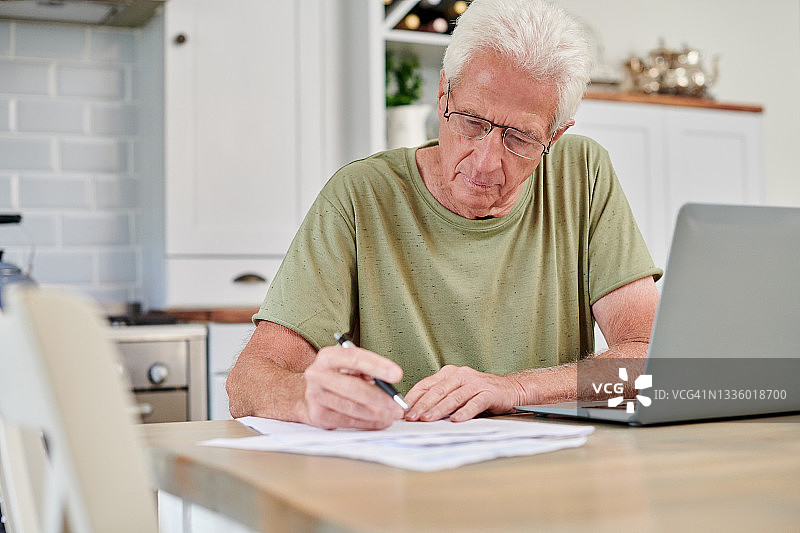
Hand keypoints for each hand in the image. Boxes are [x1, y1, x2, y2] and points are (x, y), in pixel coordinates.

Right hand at [303, 344, 404, 429]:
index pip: (354, 358)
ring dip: (376, 414)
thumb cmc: (335, 376)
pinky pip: (348, 421)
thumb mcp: (346, 365)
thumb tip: (386, 383)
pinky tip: (381, 421)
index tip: (397, 374)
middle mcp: (317, 375)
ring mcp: (315, 396)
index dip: (377, 366)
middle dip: (379, 397)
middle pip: (352, 387)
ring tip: (393, 415)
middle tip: (397, 404)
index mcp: (327, 356)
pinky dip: (368, 423)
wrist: (306, 393)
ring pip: (352, 408)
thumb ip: (364, 369)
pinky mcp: (318, 416)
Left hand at [404, 365, 523, 421]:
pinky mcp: (488, 393)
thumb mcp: (456, 391)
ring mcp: (474, 383)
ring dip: (438, 409)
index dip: (413, 398)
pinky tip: (455, 420)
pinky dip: (464, 412)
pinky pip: (474, 403)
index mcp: (449, 373)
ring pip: (453, 397)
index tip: (402, 410)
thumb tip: (416, 413)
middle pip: (437, 391)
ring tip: (427, 419)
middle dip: (422, 405)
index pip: (425, 385)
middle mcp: (460, 375)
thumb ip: (439, 398)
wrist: (510, 389)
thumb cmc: (479, 393)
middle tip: (411, 417)